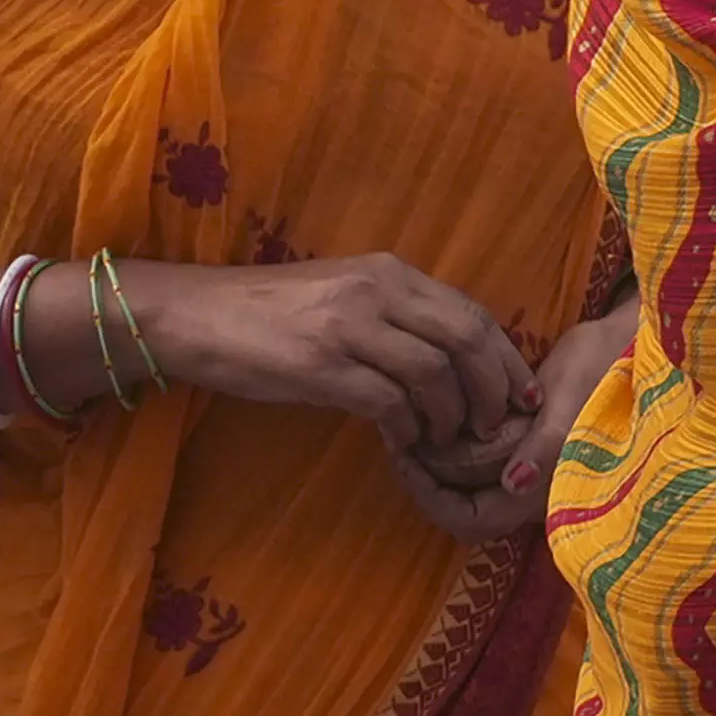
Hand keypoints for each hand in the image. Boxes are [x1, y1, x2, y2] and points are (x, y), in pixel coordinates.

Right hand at [127, 253, 533, 457]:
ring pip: (434, 376)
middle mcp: (376, 292)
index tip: (523, 396)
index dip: (507, 359)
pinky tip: (401, 442)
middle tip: (494, 428)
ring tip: (443, 439)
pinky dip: (406, 430)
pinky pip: (388, 404)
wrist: (192, 315)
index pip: (473, 314)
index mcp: (390, 273)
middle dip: (493, 392)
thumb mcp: (343, 295)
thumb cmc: (269, 313)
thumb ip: (398, 317)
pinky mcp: (319, 367)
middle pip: (467, 342)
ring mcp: (348, 327)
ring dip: (450, 418)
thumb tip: (453, 362)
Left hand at [388, 299, 636, 539]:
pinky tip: (445, 419)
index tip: (408, 456)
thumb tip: (515, 483)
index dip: (432, 498)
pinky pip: (482, 467)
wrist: (631, 341)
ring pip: (471, 490)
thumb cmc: (605, 369)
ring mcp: (534, 475)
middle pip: (466, 511)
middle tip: (405, 439)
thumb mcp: (572, 399)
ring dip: (441, 466)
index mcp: (551, 491)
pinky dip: (457, 451)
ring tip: (419, 426)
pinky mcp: (531, 453)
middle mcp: (538, 494)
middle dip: (431, 481)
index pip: (472, 520)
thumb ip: (546, 445)